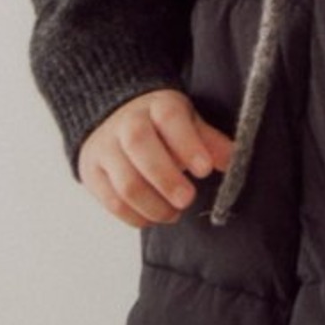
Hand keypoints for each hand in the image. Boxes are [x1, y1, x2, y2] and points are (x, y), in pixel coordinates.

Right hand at [78, 89, 233, 227]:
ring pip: (125, 181)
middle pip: (141, 148)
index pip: (170, 119)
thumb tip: (232, 160)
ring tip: (174, 214)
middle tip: (188, 199)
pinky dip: (134, 216)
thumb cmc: (162, 126)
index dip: (188, 144)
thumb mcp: (189, 123)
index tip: (205, 170)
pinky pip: (111, 201)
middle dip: (166, 179)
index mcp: (158, 105)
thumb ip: (210, 141)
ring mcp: (105, 147)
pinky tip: (152, 218)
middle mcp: (127, 122)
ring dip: (153, 205)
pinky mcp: (92, 172)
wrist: (115, 118)